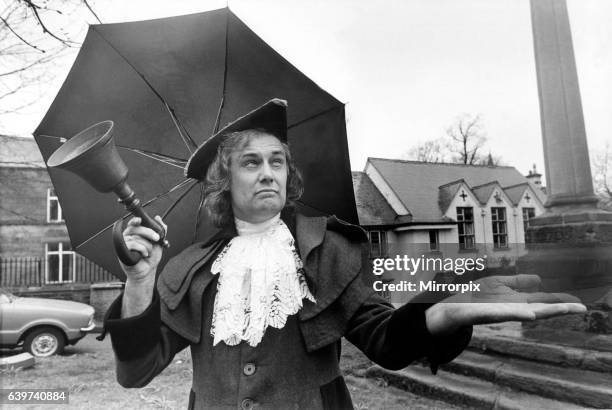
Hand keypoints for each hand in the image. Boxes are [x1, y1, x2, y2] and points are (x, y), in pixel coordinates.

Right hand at [120, 215, 166, 282]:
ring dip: (147, 245)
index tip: (140, 220)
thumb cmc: (151, 257)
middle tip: (156, 239)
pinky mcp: (122, 252)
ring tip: (148, 253)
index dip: (135, 220)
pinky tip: (144, 255)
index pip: (133, 223)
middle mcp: (128, 237)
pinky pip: (132, 244)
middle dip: (149, 232)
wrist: (148, 271)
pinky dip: (142, 249)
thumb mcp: (159, 242)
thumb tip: (158, 217)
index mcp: (135, 233)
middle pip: (135, 228)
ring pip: (136, 237)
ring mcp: (124, 244)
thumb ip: (160, 230)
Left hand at [425, 274, 586, 335]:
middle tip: (581, 308)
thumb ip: (519, 282)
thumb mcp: (500, 284)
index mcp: (516, 302)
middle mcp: (510, 309)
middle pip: (539, 309)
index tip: (580, 305)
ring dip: (542, 311)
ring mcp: (498, 313)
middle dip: (559, 308)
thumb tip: (540, 280)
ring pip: (524, 312)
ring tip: (562, 310)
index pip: (543, 302)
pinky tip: (529, 314)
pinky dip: (515, 313)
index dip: (560, 302)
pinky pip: (500, 314)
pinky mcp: (483, 314)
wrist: (452, 308)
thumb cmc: (476, 297)